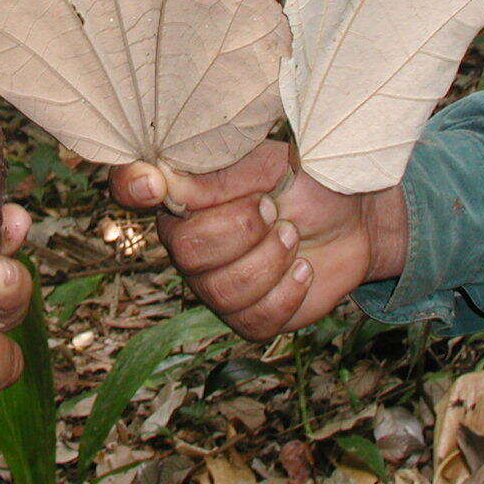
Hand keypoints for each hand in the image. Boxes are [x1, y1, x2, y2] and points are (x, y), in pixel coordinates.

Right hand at [109, 142, 405, 341]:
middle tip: (274, 208)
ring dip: (271, 259)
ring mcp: (213, 285)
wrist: (353, 219)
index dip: (131, 187)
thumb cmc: (304, 183)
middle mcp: (186, 243)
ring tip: (292, 234)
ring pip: (222, 291)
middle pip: (186, 252)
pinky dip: (288, 291)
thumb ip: (217, 178)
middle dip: (243, 229)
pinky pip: (254, 319)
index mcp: (182, 195)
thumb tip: (164, 182)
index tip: (152, 184)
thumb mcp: (267, 165)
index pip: (131, 188)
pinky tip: (302, 269)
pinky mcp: (247, 318)